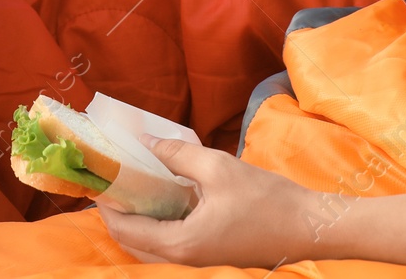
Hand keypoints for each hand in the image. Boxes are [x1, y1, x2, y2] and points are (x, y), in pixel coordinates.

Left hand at [96, 135, 314, 268]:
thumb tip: (145, 143)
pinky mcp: (210, 256)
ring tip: (133, 183)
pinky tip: (164, 195)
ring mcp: (197, 262)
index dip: (105, 204)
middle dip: (118, 212)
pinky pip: (171, 242)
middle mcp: (183, 259)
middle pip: (133, 241)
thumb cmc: (265, 199)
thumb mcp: (216, 167)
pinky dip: (158, 222)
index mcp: (180, 243)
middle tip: (112, 179)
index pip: (124, 229)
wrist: (310, 227)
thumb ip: (176, 155)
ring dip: (138, 218)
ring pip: (151, 244)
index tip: (96, 178)